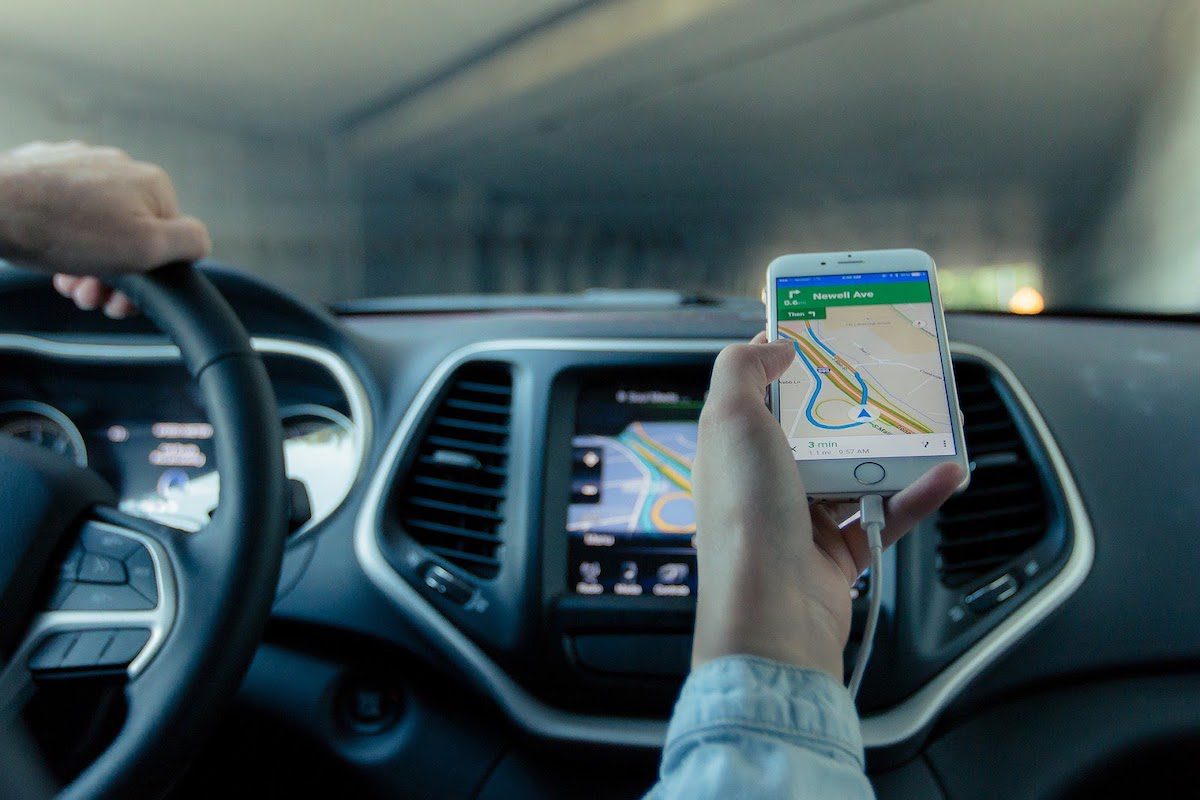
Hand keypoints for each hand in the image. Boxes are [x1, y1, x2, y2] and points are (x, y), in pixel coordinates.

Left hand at [0, 141, 209, 316]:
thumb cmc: (63, 231)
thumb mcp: (146, 248)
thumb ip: (189, 243)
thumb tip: (201, 242)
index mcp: (152, 184)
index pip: (171, 240)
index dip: (150, 278)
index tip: (122, 300)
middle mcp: (121, 166)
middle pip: (133, 233)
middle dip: (116, 274)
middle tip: (90, 297)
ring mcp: (81, 164)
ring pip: (99, 225)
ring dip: (89, 262)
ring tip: (68, 281)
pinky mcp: (47, 168)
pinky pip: (68, 211)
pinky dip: (64, 238)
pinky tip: (51, 254)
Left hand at [691, 334, 962, 679]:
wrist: (772, 612)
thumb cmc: (745, 514)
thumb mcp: (729, 419)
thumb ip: (741, 369)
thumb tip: (775, 345)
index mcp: (734, 449)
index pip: (761, 396)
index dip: (791, 365)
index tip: (832, 338)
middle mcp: (765, 482)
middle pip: (817, 433)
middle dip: (857, 407)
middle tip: (896, 377)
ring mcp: (803, 520)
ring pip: (858, 472)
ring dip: (898, 450)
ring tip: (936, 422)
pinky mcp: (840, 554)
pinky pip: (887, 514)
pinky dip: (918, 494)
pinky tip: (948, 472)